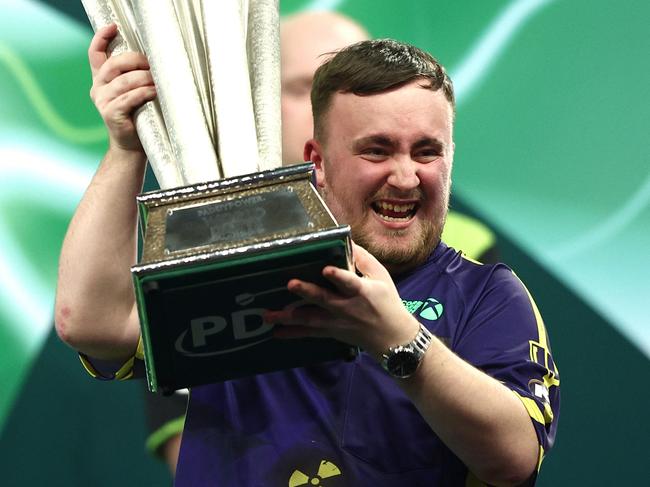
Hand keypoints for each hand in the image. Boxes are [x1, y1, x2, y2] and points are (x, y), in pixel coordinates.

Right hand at [88, 24, 155, 151]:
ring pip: (124, 81)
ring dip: (144, 78)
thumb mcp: (131, 92)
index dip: (101, 38)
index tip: (113, 27)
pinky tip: (155, 92)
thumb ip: (133, 76)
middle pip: (113, 65)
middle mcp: (98, 88)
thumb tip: (153, 61)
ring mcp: (102, 101)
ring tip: (158, 80)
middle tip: (152, 64)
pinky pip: (129, 97)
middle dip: (135, 60)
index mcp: (101, 79)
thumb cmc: (136, 116)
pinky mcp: (111, 113)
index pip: (96, 54)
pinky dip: (144, 93)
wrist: (130, 145)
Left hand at [266, 242, 419, 355]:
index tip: (326, 269)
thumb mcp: (381, 277)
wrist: (393, 337)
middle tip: (290, 284)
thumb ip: (363, 259)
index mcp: (362, 292)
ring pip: (311, 319)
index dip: (338, 276)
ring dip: (289, 317)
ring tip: (268, 315)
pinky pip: (310, 334)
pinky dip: (293, 334)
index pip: (350, 283)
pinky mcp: (331, 333)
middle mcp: (347, 308)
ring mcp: (337, 323)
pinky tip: (275, 332)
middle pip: (324, 300)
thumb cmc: (387, 302)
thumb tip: (346, 239)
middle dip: (307, 292)